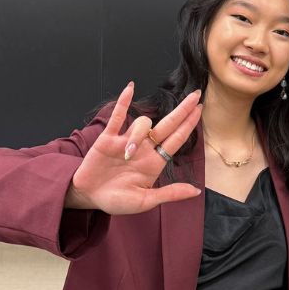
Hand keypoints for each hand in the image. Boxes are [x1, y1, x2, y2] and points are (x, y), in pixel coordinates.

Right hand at [66, 82, 202, 213]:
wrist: (88, 197)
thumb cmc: (116, 201)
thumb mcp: (145, 201)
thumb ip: (170, 194)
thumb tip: (196, 191)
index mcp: (155, 162)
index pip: (176, 139)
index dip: (189, 124)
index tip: (200, 109)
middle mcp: (144, 148)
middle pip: (168, 124)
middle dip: (182, 110)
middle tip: (196, 95)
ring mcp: (126, 141)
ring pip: (142, 124)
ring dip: (137, 134)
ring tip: (127, 154)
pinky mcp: (108, 138)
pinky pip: (117, 116)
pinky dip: (123, 102)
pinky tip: (130, 88)